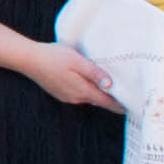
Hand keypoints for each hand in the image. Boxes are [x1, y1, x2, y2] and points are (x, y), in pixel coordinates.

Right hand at [0, 19, 118, 112]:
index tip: (134, 106)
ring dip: (99, 94)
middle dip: (112, 99)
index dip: (121, 105)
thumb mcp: (78, 61)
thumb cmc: (54, 57)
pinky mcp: (60, 93)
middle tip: (126, 94)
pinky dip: (87, 90)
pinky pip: (78, 94)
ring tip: (111, 87)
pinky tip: (88, 82)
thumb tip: (111, 85)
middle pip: (99, 101)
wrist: (28, 59)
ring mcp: (67, 97)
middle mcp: (76, 98)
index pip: (107, 102)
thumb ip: (95, 74)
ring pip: (89, 97)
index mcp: (83, 91)